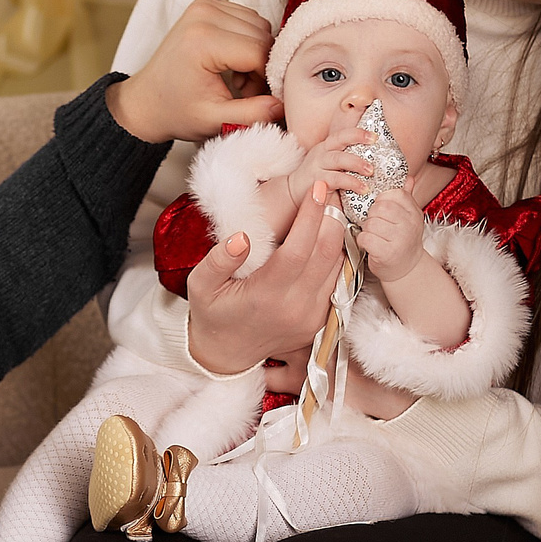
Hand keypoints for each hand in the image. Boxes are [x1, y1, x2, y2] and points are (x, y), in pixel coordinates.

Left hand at [107, 0, 281, 144]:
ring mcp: (205, 5)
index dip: (266, 79)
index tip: (255, 99)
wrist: (147, 99)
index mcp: (202, 40)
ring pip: (260, 26)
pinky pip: (249, 20)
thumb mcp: (215, 121)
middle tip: (244, 93)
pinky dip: (248, 43)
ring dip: (257, 55)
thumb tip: (284, 105)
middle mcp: (204, 13)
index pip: (259, 52)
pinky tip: (232, 64)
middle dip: (262, 67)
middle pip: (263, 36)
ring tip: (237, 80)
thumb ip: (252, 115)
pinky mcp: (209, 4)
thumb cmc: (177, 111)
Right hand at [185, 181, 349, 374]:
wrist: (228, 353)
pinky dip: (339, 255)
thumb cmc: (213, 314)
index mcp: (266, 296)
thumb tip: (241, 237)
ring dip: (339, 233)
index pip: (299, 249)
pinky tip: (330, 235)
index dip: (311, 215)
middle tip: (329, 190)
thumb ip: (218, 261)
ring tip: (332, 206)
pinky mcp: (322, 320)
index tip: (317, 187)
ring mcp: (313, 316)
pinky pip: (340, 280)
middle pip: (327, 253)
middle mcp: (296, 307)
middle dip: (332, 216)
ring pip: (339, 265)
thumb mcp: (200, 286)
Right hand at [287, 102, 375, 206]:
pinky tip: (362, 188)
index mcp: (326, 146)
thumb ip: (346, 156)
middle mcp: (321, 153)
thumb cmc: (318, 176)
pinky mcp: (316, 182)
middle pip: (339, 143)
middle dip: (359, 144)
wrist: (293, 191)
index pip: (342, 134)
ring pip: (337, 160)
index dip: (358, 133)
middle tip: (376, 152)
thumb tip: (375, 155)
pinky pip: (334, 180)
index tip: (375, 136)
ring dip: (356, 164)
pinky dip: (350, 183)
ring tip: (370, 172)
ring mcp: (317, 167)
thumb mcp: (329, 161)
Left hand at [355, 181, 425, 283]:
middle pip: (379, 208)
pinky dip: (363, 241)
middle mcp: (410, 224)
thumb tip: (408, 178)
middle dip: (371, 216)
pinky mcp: (387, 253)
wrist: (407, 269)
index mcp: (414, 212)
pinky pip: (365, 238)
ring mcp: (400, 240)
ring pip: (371, 223)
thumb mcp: (408, 218)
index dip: (382, 201)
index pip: (393, 194)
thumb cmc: (402, 241)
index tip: (382, 211)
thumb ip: (406, 198)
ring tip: (374, 235)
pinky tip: (370, 245)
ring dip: (367, 229)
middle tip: (375, 225)